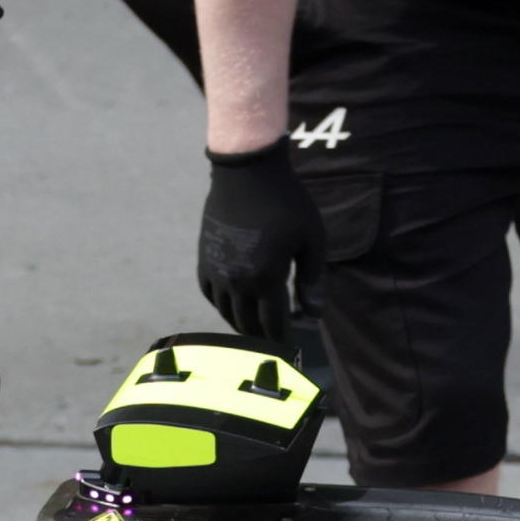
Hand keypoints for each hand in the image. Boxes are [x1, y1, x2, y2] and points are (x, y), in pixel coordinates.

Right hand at [195, 144, 319, 339]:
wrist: (247, 173)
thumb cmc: (287, 203)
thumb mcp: (312, 240)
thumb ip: (312, 280)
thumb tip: (314, 314)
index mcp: (266, 278)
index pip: (274, 324)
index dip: (283, 339)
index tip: (292, 348)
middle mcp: (237, 282)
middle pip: (248, 323)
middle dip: (263, 336)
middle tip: (275, 339)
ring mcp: (217, 272)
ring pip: (227, 312)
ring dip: (242, 323)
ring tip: (256, 326)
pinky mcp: (204, 259)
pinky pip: (210, 294)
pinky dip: (222, 305)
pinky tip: (234, 304)